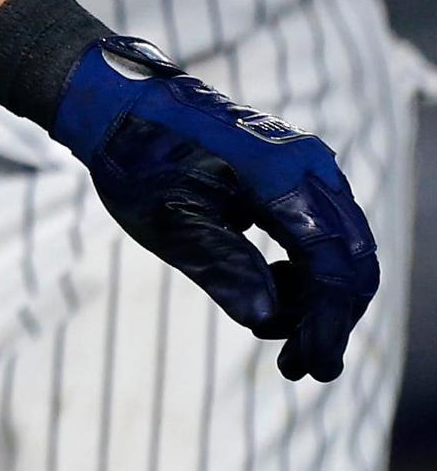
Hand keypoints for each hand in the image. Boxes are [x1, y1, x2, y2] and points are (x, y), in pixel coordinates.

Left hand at [54, 38, 377, 381]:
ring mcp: (306, 168)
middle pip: (351, 261)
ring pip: (341, 250)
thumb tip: (266, 319)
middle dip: (331, 320)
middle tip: (301, 368)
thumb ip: (223, 267)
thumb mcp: (170, 219)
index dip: (326, 324)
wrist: (120, 102)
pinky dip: (309, 271)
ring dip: (321, 300)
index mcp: (284, 176)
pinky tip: (276, 288)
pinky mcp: (294, 175)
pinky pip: (322, 232)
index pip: (332, 265)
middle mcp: (309, 167)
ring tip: (282, 336)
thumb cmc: (139, 157)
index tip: (310, 368)